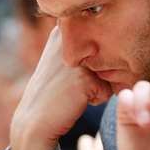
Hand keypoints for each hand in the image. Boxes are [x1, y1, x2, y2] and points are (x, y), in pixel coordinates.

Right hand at [10, 27, 109, 149]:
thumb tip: (116, 39)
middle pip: (106, 53)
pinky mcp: (87, 80)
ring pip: (109, 71)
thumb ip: (79, 43)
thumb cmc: (50, 90)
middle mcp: (70, 40)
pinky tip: (76, 100)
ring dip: (97, 84)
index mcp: (63, 29)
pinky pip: (108, 90)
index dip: (90, 57)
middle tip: (71, 82)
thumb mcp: (58, 56)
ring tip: (73, 90)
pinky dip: (97, 99)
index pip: (98, 38)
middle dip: (96, 70)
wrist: (34, 120)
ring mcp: (78, 60)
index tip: (69, 69)